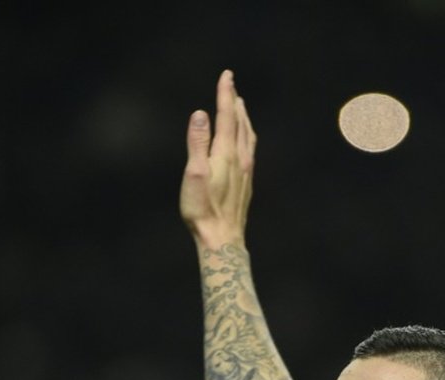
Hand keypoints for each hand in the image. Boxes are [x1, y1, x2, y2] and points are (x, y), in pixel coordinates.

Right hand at [180, 70, 256, 247]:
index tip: (226, 75)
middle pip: (241, 123)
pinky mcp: (247, 182)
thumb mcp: (194, 174)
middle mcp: (241, 159)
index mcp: (226, 154)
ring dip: (243, 118)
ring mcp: (246, 171)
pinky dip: (247, 135)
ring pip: (248, 136)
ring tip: (239, 106)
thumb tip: (201, 113)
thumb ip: (198, 142)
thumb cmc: (203, 209)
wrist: (222, 238)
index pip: (227, 116)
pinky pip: (250, 149)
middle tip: (231, 85)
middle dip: (235, 102)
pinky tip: (244, 140)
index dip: (226, 94)